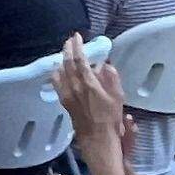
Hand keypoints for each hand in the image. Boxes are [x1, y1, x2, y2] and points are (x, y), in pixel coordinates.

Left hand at [52, 35, 127, 171]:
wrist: (98, 138)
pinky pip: (57, 83)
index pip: (80, 60)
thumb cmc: (111, 118)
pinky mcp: (64, 101)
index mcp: (89, 84)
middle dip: (68, 49)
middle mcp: (75, 87)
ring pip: (60, 71)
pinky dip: (57, 73)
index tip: (77, 36)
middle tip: (70, 40)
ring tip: (66, 52)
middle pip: (67, 63)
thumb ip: (111, 78)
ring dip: (62, 59)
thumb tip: (104, 65)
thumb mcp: (118, 97)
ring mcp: (67, 94)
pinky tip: (59, 70)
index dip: (77, 46)